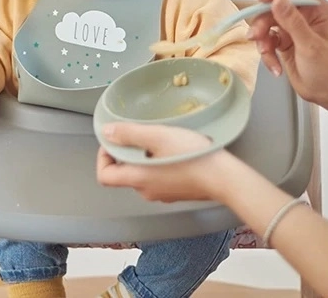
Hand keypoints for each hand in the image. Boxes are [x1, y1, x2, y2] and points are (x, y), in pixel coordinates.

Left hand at [96, 122, 229, 202]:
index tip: (112, 142)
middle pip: (123, 173)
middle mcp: (146, 191)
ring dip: (143, 157)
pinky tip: (173, 150)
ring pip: (141, 174)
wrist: (225, 178)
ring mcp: (162, 194)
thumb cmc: (191, 156)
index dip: (103, 158)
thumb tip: (106, 133)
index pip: (104, 176)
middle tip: (138, 135)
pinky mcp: (176, 192)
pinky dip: (158, 164)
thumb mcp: (157, 136)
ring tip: (157, 139)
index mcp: (137, 179)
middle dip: (125, 153)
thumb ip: (129, 134)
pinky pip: (158, 177)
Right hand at [249, 0, 327, 113]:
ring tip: (266, 54)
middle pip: (274, 9)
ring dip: (262, 41)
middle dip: (263, 23)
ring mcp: (292, 30)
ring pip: (267, 25)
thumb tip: (278, 1)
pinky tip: (275, 65)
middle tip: (256, 35)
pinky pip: (266, 42)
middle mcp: (304, 18)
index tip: (262, 0)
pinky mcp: (283, 43)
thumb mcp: (310, 44)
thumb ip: (292, 21)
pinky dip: (266, 54)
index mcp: (318, 11)